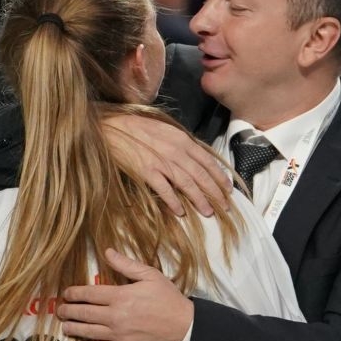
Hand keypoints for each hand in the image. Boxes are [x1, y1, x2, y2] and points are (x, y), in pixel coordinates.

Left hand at [58, 248, 192, 340]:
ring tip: (65, 327)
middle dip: (69, 311)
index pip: (88, 294)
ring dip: (73, 329)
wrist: (183, 327)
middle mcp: (114, 316)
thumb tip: (106, 251)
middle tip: (60, 311)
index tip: (66, 294)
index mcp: (120, 296)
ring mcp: (117, 334)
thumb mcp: (150, 275)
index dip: (73, 294)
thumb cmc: (168, 299)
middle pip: (84, 313)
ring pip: (88, 332)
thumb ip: (126, 264)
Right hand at [101, 113, 231, 217]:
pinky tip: (181, 212)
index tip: (228, 189)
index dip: (220, 177)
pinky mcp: (146, 171)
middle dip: (215, 192)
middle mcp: (176, 151)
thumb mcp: (165, 130)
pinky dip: (174, 202)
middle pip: (201, 175)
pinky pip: (165, 190)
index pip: (208, 161)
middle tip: (224, 206)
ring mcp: (162, 162)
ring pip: (187, 184)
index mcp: (182, 140)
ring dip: (199, 200)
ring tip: (208, 212)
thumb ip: (181, 144)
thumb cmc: (138, 128)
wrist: (112, 128)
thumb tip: (196, 158)